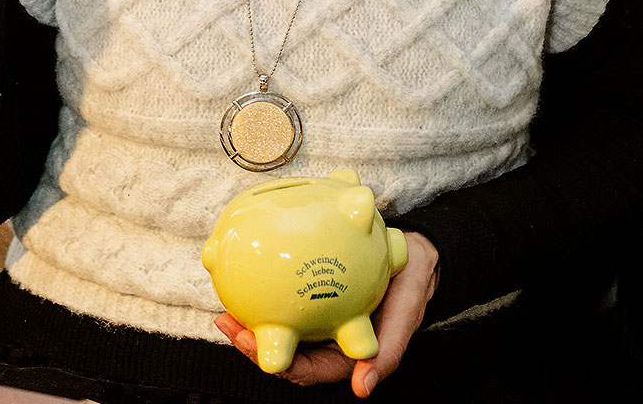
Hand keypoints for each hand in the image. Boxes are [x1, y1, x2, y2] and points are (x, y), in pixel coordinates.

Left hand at [214, 231, 438, 397]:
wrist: (416, 252)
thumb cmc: (411, 283)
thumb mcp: (407, 313)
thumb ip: (389, 351)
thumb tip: (363, 391)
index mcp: (348, 353)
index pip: (306, 369)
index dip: (277, 363)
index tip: (249, 343)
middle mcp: (330, 340)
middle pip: (286, 351)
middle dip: (252, 344)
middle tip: (226, 322)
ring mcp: (322, 318)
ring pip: (284, 328)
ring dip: (254, 322)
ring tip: (227, 308)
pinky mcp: (317, 296)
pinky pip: (290, 301)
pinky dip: (270, 297)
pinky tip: (252, 279)